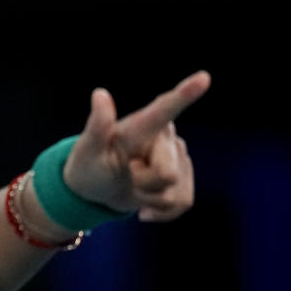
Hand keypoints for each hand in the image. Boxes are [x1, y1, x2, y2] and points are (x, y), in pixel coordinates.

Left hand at [62, 71, 210, 221]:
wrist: (95, 191)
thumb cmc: (88, 165)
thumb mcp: (87, 149)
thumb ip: (98, 125)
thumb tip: (99, 93)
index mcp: (143, 124)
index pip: (166, 108)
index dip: (186, 93)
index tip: (203, 78)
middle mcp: (165, 136)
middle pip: (167, 173)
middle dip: (142, 184)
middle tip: (124, 175)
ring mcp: (178, 156)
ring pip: (174, 191)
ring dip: (147, 198)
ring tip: (130, 185)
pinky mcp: (184, 177)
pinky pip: (183, 202)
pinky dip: (161, 213)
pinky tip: (143, 210)